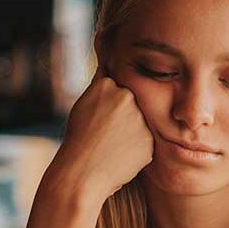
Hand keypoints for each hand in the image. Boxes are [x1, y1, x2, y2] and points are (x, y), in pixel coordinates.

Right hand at [41, 67, 152, 202]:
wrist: (81, 175)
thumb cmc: (78, 140)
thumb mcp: (84, 104)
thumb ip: (102, 85)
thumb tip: (107, 51)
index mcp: (107, 85)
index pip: (117, 90)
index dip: (107, 109)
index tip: (99, 121)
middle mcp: (126, 97)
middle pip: (131, 105)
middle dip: (122, 119)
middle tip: (105, 136)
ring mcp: (139, 119)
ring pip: (140, 124)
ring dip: (131, 134)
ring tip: (111, 147)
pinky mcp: (150, 140)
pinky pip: (145, 142)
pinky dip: (136, 150)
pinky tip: (120, 156)